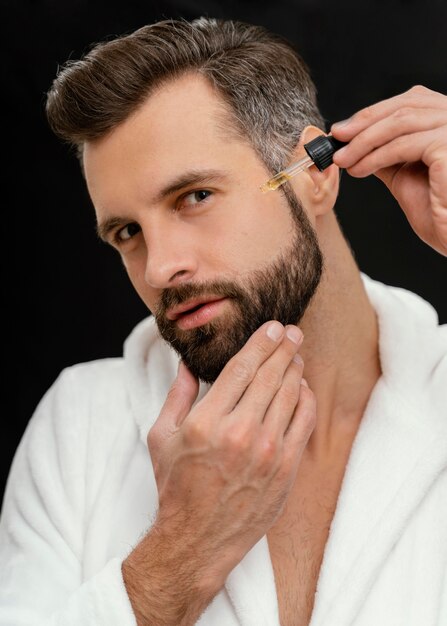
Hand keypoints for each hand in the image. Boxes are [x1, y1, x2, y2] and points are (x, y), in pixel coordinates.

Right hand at [148, 321, 314, 588]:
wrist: (198, 540)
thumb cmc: (176, 486)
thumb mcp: (161, 437)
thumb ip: (176, 395)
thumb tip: (188, 362)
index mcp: (206, 421)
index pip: (242, 367)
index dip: (261, 342)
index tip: (272, 327)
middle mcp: (239, 433)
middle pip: (271, 375)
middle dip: (284, 347)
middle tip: (292, 331)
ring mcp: (267, 452)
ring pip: (290, 395)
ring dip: (296, 368)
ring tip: (296, 354)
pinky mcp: (285, 469)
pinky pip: (304, 422)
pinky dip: (306, 399)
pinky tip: (302, 387)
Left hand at [331, 85, 446, 254]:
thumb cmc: (441, 214)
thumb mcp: (408, 175)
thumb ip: (389, 154)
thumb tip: (359, 144)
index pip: (411, 102)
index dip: (374, 113)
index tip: (344, 130)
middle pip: (406, 105)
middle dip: (364, 122)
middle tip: (336, 138)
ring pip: (400, 122)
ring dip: (364, 141)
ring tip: (342, 160)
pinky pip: (403, 145)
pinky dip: (375, 156)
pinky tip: (358, 169)